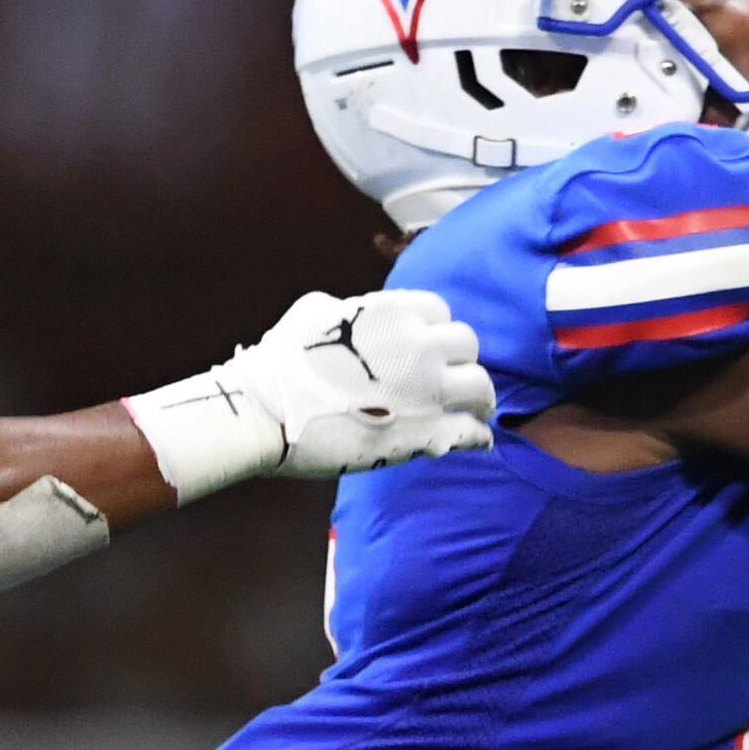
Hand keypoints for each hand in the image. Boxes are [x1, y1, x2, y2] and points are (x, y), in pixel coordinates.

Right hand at [132, 288, 498, 500]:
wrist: (267, 413)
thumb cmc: (279, 363)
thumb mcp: (313, 311)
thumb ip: (349, 309)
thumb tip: (353, 312)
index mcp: (393, 314)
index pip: (440, 312)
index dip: (435, 331)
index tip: (431, 348)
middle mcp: (419, 348)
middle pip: (467, 345)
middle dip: (460, 361)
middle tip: (454, 377)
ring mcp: (428, 392)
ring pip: (481, 387)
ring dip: (479, 398)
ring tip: (475, 409)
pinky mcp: (427, 435)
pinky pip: (472, 433)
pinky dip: (476, 436)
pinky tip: (475, 440)